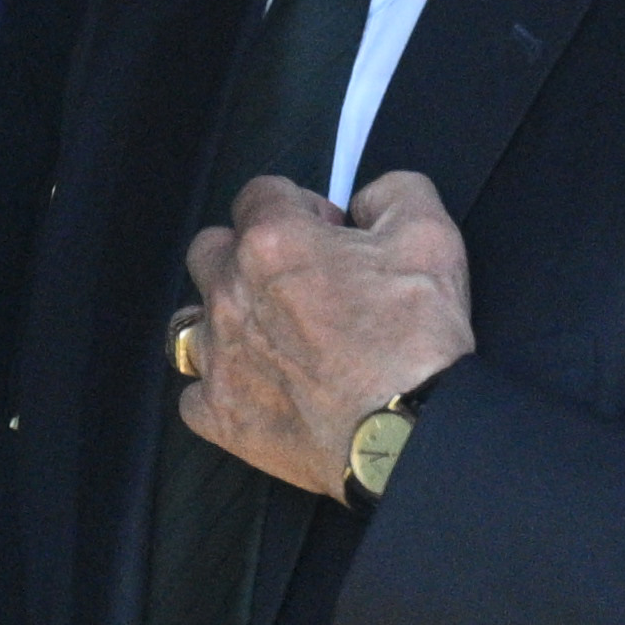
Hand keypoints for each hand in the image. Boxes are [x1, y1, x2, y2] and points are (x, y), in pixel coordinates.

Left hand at [178, 169, 474, 497]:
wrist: (411, 432)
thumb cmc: (417, 338)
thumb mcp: (430, 237)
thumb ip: (393, 193)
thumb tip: (364, 200)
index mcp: (271, 242)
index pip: (261, 194)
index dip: (300, 208)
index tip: (329, 235)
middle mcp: (229, 292)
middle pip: (211, 250)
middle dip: (248, 255)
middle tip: (297, 283)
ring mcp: (217, 355)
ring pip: (194, 320)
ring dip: (226, 320)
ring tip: (273, 340)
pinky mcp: (217, 413)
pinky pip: (195, 391)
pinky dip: (223, 388)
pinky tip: (261, 391)